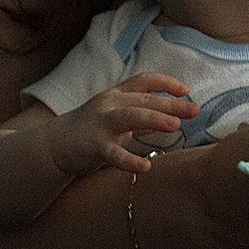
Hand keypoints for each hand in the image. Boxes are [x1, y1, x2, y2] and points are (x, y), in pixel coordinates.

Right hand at [44, 73, 196, 176]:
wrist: (53, 145)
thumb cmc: (92, 129)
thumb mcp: (117, 115)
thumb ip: (142, 113)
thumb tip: (176, 112)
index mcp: (117, 95)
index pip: (144, 81)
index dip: (166, 83)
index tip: (186, 90)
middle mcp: (110, 105)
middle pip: (144, 100)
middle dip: (171, 104)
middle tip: (195, 110)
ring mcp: (101, 124)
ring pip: (131, 117)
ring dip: (155, 119)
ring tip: (176, 125)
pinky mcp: (93, 147)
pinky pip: (114, 154)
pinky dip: (130, 161)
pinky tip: (146, 167)